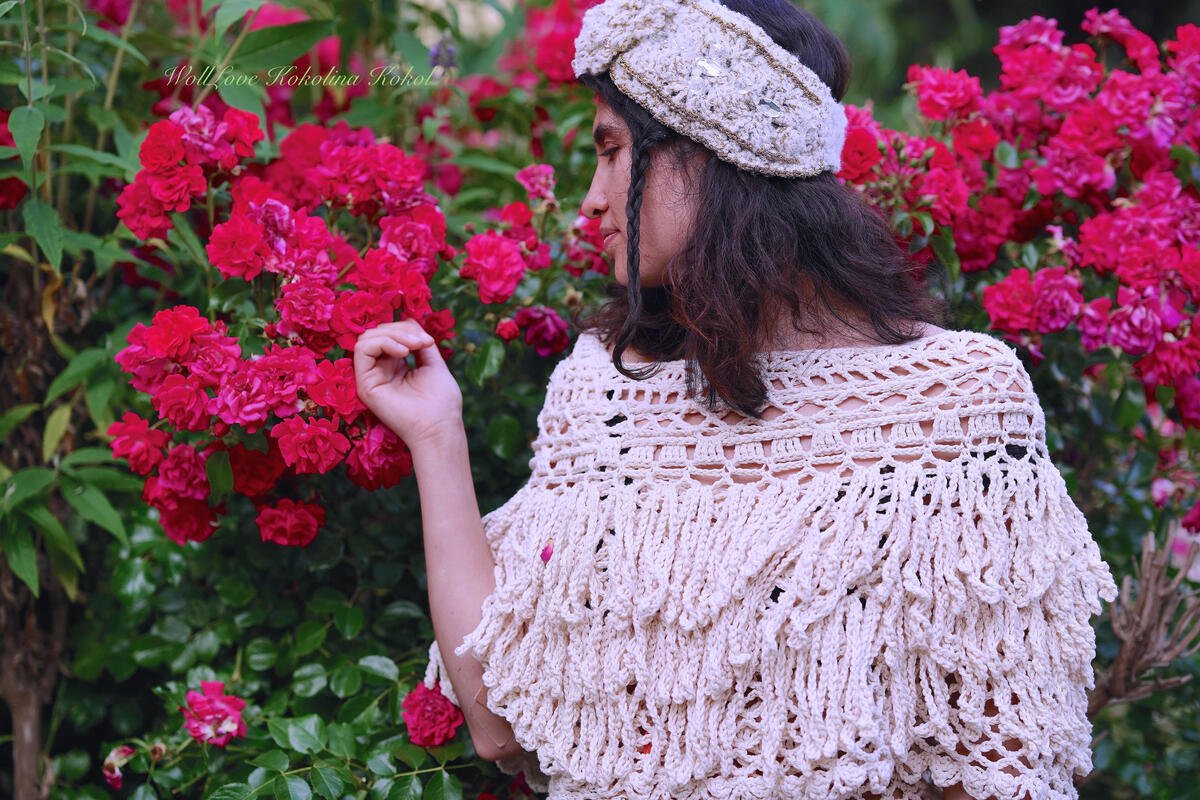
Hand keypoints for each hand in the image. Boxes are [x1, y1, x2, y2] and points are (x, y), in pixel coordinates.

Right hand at [353, 320, 463, 448]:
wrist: (439, 428)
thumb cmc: (441, 402)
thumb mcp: (433, 363)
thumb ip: (420, 342)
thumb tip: (408, 320)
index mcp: (396, 365)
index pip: (389, 334)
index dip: (406, 329)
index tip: (428, 341)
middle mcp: (380, 370)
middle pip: (378, 332)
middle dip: (401, 330)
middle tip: (423, 342)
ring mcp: (371, 377)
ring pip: (367, 337)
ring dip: (393, 334)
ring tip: (414, 347)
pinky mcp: (364, 385)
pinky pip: (362, 349)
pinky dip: (383, 342)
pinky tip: (403, 352)